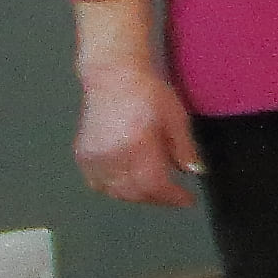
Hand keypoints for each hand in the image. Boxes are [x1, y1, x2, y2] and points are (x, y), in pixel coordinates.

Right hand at [71, 55, 200, 210]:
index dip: (172, 198)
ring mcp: (93, 157)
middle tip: (173, 196)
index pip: (154, 185)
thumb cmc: (148, 93)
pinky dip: (114, 188)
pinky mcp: (82, 155)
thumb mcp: (176, 118)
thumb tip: (194, 172)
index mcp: (137, 146)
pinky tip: (128, 182)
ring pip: (114, 191)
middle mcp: (111, 156)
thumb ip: (184, 148)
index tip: (187, 200)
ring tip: (154, 190)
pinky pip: (97, 183)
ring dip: (135, 196)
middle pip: (133, 192)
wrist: (113, 77)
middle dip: (156, 198)